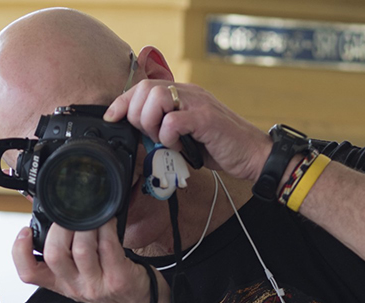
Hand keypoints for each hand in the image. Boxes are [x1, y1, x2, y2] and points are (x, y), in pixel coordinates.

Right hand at [12, 220, 154, 302]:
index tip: (25, 231)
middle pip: (54, 255)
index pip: (28, 273)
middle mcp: (74, 286)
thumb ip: (65, 250)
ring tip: (91, 214)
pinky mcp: (118, 278)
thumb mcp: (79, 274)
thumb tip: (51, 216)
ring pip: (81, 249)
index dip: (20, 251)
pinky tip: (108, 220)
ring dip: (86, 225)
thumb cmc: (109, 285)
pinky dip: (106, 227)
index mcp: (59, 283)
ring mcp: (96, 284)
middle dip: (59, 228)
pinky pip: (108, 246)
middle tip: (69, 215)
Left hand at [104, 79, 270, 181]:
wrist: (252, 154)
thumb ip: (164, 130)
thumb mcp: (185, 136)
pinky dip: (169, 137)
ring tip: (164, 140)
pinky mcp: (205, 119)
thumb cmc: (219, 146)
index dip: (122, 102)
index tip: (112, 118)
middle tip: (149, 135)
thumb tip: (138, 136)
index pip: (143, 87)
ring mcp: (198, 104)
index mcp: (182, 94)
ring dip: (152, 124)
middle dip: (137, 116)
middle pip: (145, 90)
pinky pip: (173, 121)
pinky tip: (179, 146)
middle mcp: (189, 93)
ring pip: (157, 99)